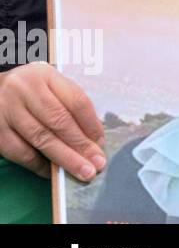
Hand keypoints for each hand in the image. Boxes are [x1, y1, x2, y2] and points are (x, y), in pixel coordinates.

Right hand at [0, 63, 104, 180]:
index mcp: (46, 75)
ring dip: (65, 158)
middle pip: (59, 121)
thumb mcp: (48, 85)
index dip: (91, 124)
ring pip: (41, 138)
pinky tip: (52, 171)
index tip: (101, 143)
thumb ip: (67, 104)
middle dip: (81, 145)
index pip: (75, 100)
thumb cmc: (28, 89)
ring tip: (81, 171)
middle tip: (97, 163)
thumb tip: (92, 137)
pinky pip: (20, 152)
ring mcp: (7, 110)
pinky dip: (38, 164)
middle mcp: (25, 90)